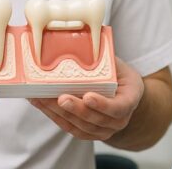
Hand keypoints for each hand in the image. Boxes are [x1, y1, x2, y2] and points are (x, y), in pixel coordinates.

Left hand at [29, 57, 143, 140]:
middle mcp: (119, 120)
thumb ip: (104, 58)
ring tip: (42, 99)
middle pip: (96, 119)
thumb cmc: (118, 74)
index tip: (88, 96)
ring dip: (59, 113)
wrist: (123, 94)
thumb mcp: (118, 64)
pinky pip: (71, 128)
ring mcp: (104, 130)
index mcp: (130, 100)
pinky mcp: (89, 133)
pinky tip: (41, 104)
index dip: (103, 104)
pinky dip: (54, 116)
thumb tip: (82, 39)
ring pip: (80, 126)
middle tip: (60, 97)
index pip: (119, 107)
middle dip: (76, 109)